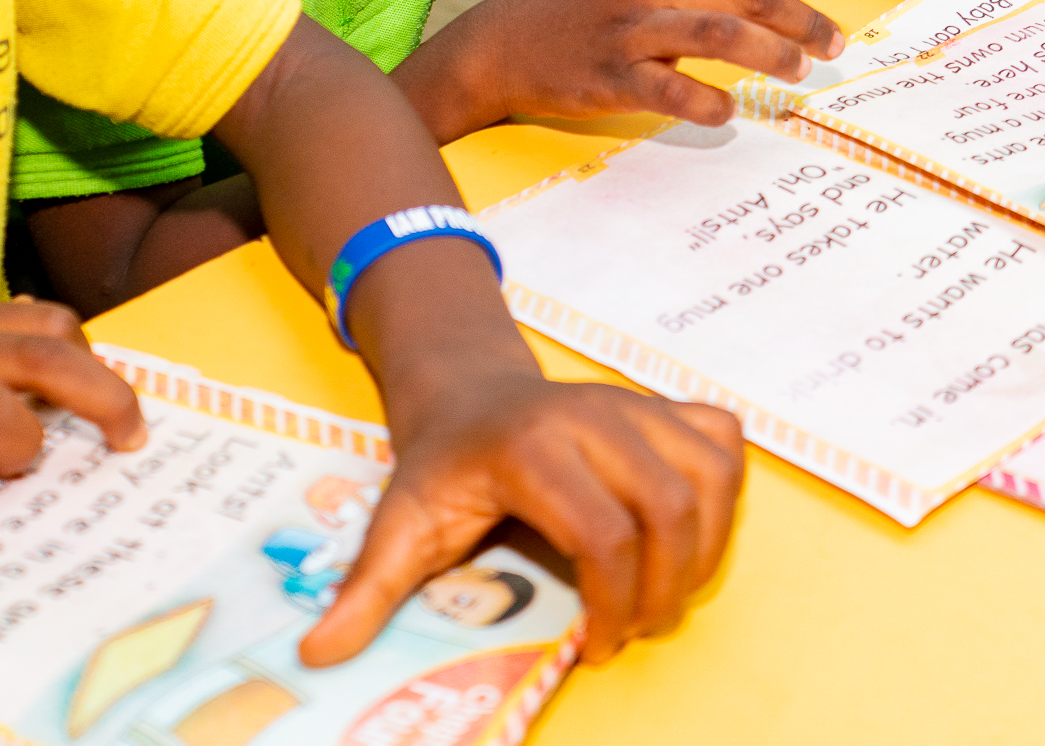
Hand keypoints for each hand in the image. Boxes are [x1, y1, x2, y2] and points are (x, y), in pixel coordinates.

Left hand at [303, 369, 743, 668]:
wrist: (468, 390)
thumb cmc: (442, 464)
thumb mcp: (398, 523)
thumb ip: (367, 591)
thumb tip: (319, 654)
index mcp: (532, 447)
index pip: (603, 534)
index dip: (612, 605)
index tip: (595, 645)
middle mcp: (595, 414)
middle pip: (669, 509)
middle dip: (665, 587)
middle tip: (637, 628)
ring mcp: (636, 403)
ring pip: (709, 478)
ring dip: (702, 550)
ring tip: (665, 594)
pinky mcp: (666, 403)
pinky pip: (724, 444)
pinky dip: (725, 495)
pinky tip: (691, 535)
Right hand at [408, 0, 854, 137]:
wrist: (494, 46)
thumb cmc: (572, 6)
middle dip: (800, 17)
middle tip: (834, 43)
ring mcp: (627, 27)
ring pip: (718, 37)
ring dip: (770, 55)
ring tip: (799, 73)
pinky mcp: (609, 77)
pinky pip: (671, 91)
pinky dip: (708, 103)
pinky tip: (729, 112)